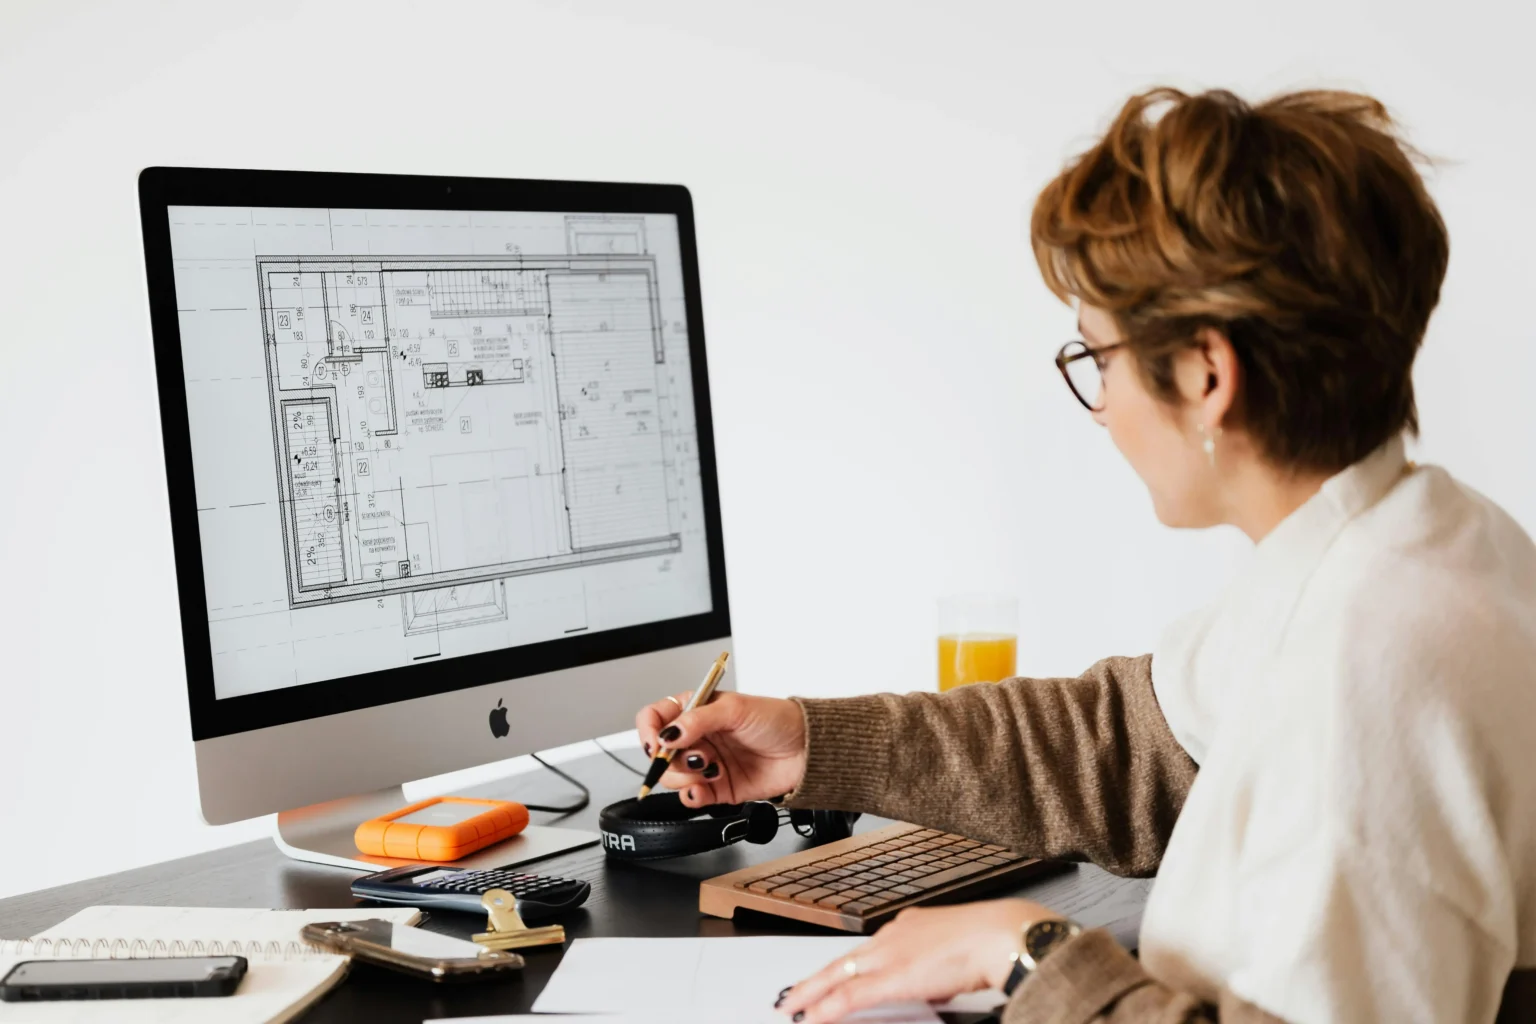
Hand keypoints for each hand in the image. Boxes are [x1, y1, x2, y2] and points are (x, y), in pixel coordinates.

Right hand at [634, 691, 806, 806]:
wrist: (807, 751)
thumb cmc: (778, 720)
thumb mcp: (736, 709)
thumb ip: (698, 720)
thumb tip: (668, 733)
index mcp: (697, 711)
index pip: (656, 718)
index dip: (649, 731)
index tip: (656, 743)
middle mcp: (698, 738)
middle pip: (660, 753)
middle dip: (671, 758)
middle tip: (696, 756)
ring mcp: (706, 764)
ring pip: (673, 777)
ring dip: (685, 776)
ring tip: (710, 768)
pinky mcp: (718, 789)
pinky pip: (691, 797)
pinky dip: (692, 796)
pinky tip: (703, 788)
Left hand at [776, 900, 1058, 1022]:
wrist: (1001, 934)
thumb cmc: (992, 942)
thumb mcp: (957, 953)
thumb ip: (938, 968)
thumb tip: (936, 985)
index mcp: (909, 927)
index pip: (867, 950)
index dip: (844, 967)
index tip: (830, 978)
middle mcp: (893, 936)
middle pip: (843, 961)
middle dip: (816, 979)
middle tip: (793, 994)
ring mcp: (890, 955)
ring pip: (838, 975)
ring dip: (812, 992)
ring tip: (793, 1006)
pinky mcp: (893, 976)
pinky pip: (850, 995)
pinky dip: (827, 1007)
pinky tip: (812, 1016)